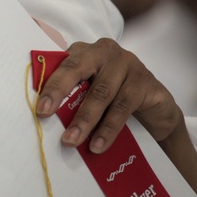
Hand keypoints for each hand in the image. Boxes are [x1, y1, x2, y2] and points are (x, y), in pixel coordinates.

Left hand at [35, 38, 181, 152]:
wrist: (156, 109)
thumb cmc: (114, 97)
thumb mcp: (90, 91)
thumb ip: (71, 94)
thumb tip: (44, 114)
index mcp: (85, 51)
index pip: (63, 64)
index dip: (51, 85)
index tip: (40, 109)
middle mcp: (105, 52)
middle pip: (78, 70)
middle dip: (61, 94)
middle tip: (47, 116)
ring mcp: (129, 64)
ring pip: (101, 93)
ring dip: (84, 120)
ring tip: (71, 141)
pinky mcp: (146, 83)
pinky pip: (123, 107)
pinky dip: (108, 129)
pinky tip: (98, 145)